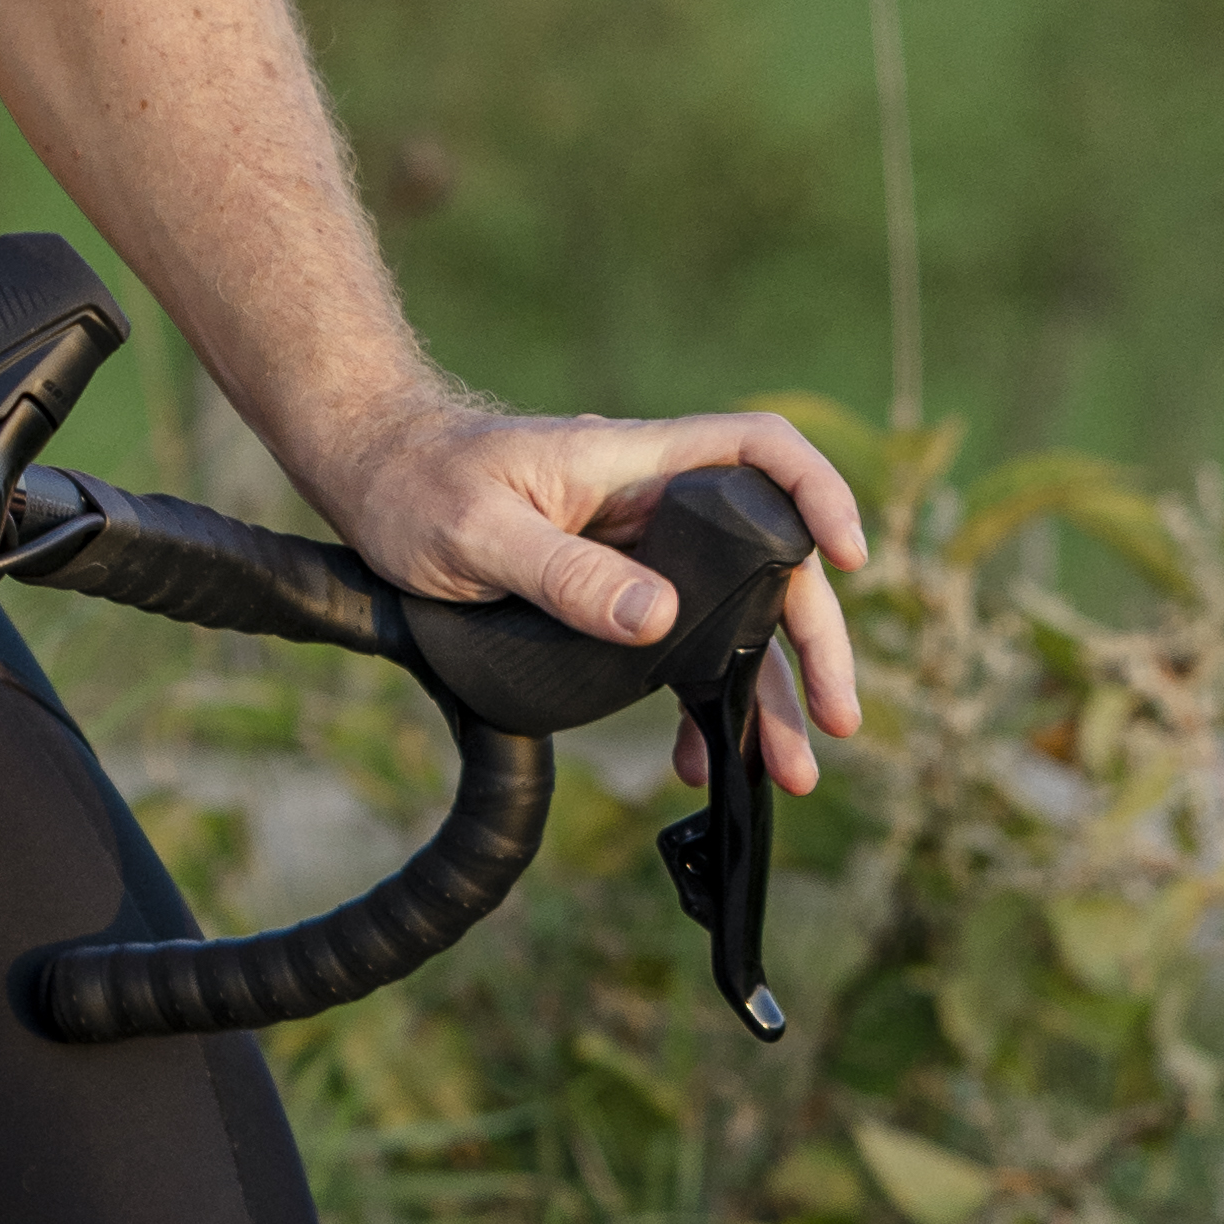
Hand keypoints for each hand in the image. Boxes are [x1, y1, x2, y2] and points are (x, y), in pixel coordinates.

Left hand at [311, 390, 869, 799]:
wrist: (375, 477)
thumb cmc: (419, 486)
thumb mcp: (478, 533)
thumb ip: (565, 573)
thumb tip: (657, 620)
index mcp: (637, 465)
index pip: (760, 452)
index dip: (818, 494)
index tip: (847, 559)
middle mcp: (655, 504)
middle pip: (768, 560)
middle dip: (810, 641)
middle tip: (838, 719)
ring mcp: (640, 550)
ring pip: (729, 616)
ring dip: (762, 692)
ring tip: (790, 770)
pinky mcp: (614, 590)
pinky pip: (678, 643)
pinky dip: (696, 699)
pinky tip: (699, 755)